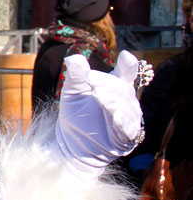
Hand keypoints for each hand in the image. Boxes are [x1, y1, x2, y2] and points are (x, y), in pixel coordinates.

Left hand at [55, 52, 143, 177]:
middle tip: (89, 78)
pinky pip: (127, 127)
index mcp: (116, 88)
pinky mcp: (126, 137)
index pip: (125, 74)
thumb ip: (76, 76)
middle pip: (122, 88)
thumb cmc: (76, 115)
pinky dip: (122, 120)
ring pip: (126, 106)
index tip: (126, 56)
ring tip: (97, 94)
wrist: (71, 143)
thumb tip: (73, 57)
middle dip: (106, 82)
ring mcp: (128, 119)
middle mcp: (126, 102)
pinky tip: (116, 115)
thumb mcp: (72, 93)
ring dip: (112, 99)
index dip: (128, 65)